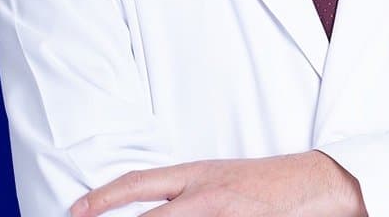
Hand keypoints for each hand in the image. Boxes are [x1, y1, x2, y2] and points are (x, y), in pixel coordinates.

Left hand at [69, 149, 366, 216]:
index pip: (141, 182)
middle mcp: (205, 195)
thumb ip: (184, 192)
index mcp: (198, 175)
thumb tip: (149, 207)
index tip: (77, 209)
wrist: (312, 186)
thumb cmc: (262, 183)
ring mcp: (222, 216)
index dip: (106, 196)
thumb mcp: (218, 178)